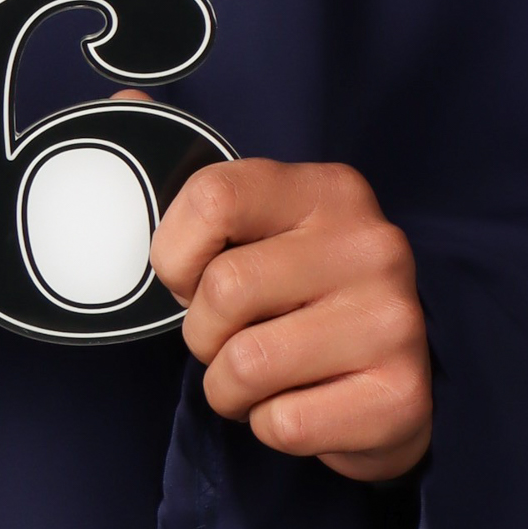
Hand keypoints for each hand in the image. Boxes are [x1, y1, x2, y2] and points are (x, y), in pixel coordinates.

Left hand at [149, 159, 431, 482]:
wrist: (392, 383)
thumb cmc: (301, 297)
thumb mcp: (256, 226)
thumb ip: (190, 171)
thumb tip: (126, 101)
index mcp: (327, 189)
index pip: (211, 197)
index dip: (175, 252)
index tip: (188, 278)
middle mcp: (371, 244)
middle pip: (222, 292)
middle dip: (203, 335)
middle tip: (231, 339)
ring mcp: (395, 320)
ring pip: (246, 366)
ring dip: (231, 389)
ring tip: (262, 378)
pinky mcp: (401, 397)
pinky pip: (283, 424)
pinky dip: (270, 426)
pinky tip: (303, 404)